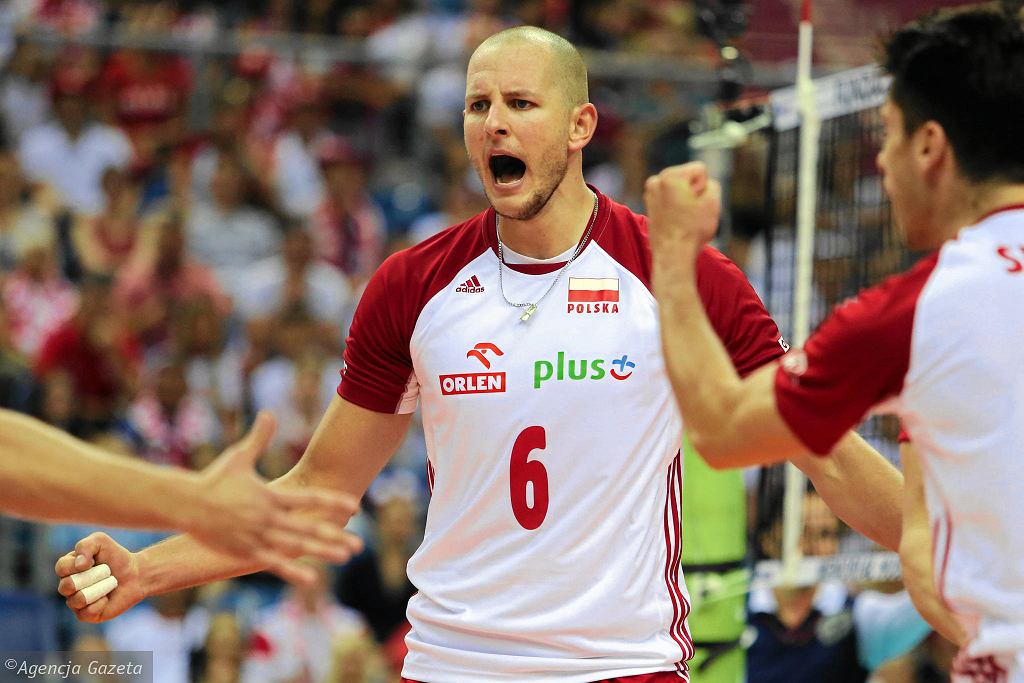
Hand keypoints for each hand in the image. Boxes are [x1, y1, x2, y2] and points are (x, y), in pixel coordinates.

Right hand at [56, 533, 142, 622]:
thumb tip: (79, 565)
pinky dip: (102, 602)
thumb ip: (85, 546)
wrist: (136, 574)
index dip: (78, 564)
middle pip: (67, 586)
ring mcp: (75, 602)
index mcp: (67, 568)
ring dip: (100, 588)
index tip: (94, 560)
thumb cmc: (116, 557)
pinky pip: (88, 612)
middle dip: (93, 577)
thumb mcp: (100, 541)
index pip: (61, 568)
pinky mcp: (86, 615)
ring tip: (108, 584)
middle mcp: (68, 586)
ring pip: (78, 599)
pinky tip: (107, 598)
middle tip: (106, 572)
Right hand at [187, 412, 364, 581]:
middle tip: (360, 545)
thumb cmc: (214, 480)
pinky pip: (274, 563)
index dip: (332, 502)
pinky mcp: (246, 551)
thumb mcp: (238, 457)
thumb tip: (269, 414)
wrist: (185, 504)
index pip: (309, 499)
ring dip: (322, 552)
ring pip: (296, 547)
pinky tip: (312, 580)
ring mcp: (258, 536)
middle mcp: (268, 517)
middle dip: (335, 536)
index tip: (355, 506)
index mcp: (270, 496)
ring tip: (345, 557)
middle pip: (308, 527)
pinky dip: (293, 572)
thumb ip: (258, 439)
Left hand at [643, 162, 721, 252]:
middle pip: (687, 178)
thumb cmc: (692, 230)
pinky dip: (675, 206)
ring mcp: (650, 193)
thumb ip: (712, 184)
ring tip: (683, 218)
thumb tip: (702, 186)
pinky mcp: (649, 205)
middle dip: (693, 192)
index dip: (704, 186)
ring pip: (679, 189)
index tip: (697, 203)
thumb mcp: (713, 202)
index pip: (700, 169)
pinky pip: (670, 198)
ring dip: (685, 199)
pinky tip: (677, 221)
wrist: (672, 254)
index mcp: (670, 175)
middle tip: (691, 212)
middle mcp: (656, 180)